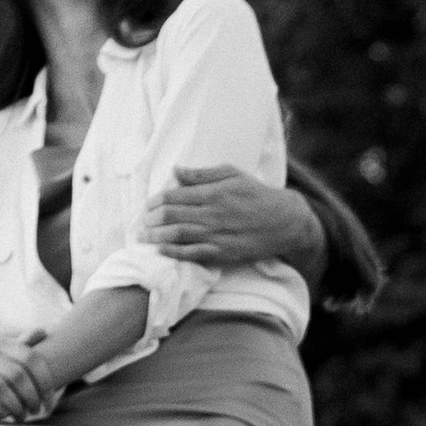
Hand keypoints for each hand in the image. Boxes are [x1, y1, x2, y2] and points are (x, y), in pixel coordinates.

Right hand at [0, 339, 55, 421]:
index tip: (48, 399)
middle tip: (35, 410)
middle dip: (30, 397)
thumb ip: (24, 349)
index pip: (30, 358)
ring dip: (14, 406)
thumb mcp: (8, 364)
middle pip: (17, 374)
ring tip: (20, 416)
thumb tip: (42, 331)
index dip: (45, 380)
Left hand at [143, 163, 322, 276]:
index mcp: (213, 192)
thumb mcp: (232, 174)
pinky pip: (192, 254)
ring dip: (155, 236)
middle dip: (151, 219)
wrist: (284, 222)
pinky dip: (173, 252)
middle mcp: (212, 213)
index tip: (147, 205)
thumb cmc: (257, 194)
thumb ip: (201, 174)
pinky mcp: (222, 253)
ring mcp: (217, 235)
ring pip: (177, 235)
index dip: (155, 201)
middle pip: (171, 216)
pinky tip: (161, 250)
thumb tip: (176, 171)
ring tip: (143, 236)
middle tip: (142, 221)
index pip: (174, 196)